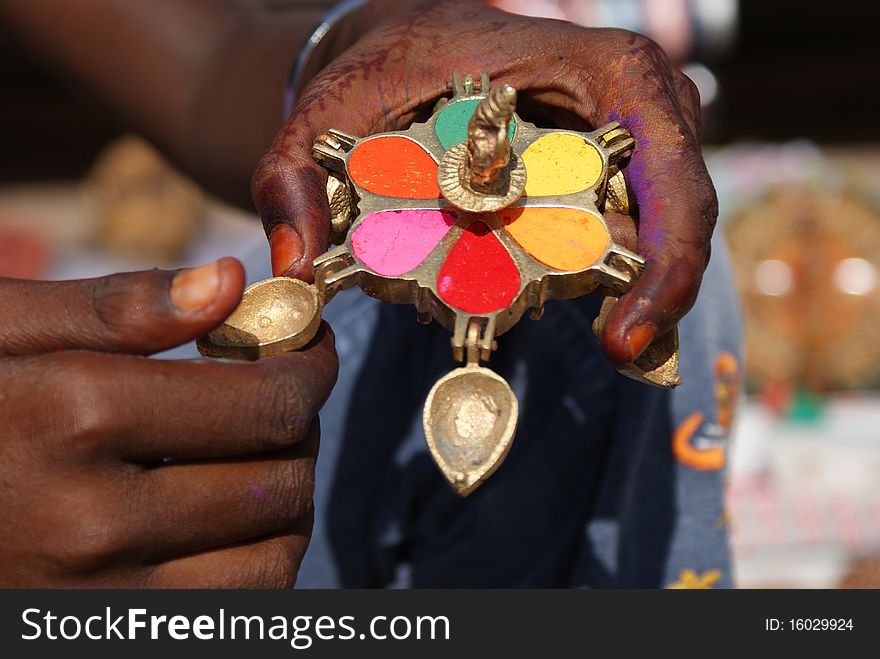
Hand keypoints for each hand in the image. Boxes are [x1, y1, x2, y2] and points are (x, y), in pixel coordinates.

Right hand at [0, 259, 337, 586]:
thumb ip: (112, 308)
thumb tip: (232, 283)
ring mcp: (98, 605)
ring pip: (274, 556)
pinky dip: (258, 564)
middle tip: (280, 397)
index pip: (265, 402)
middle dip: (300, 428)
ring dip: (286, 500)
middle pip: (280, 479)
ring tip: (254, 459)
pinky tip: (224, 524)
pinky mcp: (103, 644)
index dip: (309, 369)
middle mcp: (92, 524)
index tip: (309, 350)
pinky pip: (239, 613)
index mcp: (71, 418)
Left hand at [252, 0, 716, 365]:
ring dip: (619, 287)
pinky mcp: (620, 173)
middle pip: (679, 217)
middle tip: (608, 350)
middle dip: (645, 289)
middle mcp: (644, 104)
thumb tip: (294, 269)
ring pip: (658, 234)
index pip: (672, 172)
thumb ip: (295, 180)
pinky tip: (549, 298)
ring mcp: (640, 140)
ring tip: (570, 322)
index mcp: (606, 71)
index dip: (666, 262)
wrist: (404, 44)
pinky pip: (631, 235)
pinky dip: (600, 277)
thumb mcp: (333, 112)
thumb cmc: (386, 66)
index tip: (622, 340)